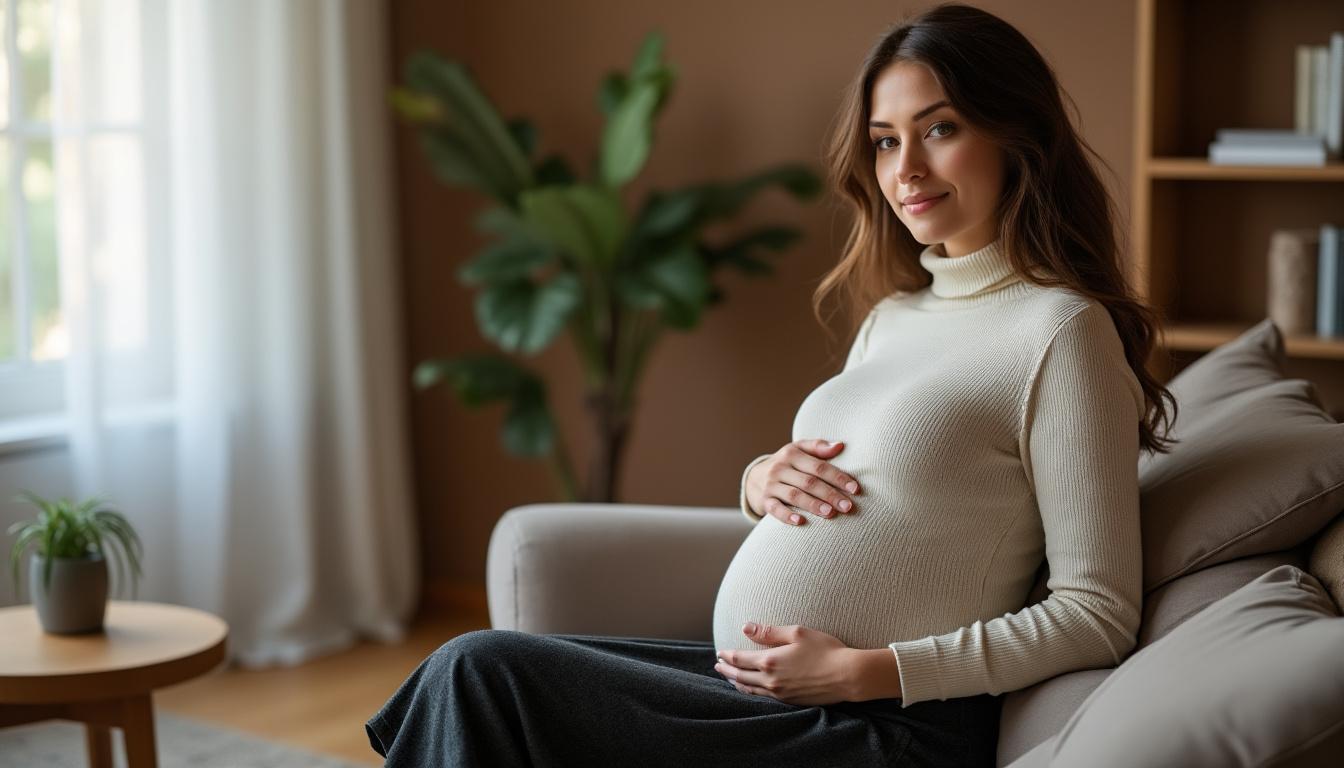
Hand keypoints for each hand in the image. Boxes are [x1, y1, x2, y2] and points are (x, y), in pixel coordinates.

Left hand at [714, 623, 861, 705]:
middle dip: (727, 669)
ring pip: (750, 690)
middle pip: (740, 676)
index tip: (720, 652)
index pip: (740, 659)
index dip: (727, 655)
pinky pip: (763, 698)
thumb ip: (769, 632)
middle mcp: (771, 680)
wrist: (848, 675)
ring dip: (736, 682)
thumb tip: (746, 627)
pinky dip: (751, 692)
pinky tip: (751, 689)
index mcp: (770, 661)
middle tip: (718, 665)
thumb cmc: (825, 650)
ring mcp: (780, 694)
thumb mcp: (797, 633)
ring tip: (729, 677)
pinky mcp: (790, 702)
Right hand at [745, 439, 861, 525]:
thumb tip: (840, 445)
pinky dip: (786, 515)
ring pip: (794, 495)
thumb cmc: (786, 464)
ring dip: (813, 504)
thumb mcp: (798, 450)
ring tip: (830, 513)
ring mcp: (771, 485)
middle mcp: (780, 468)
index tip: (855, 489)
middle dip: (830, 494)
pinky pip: (775, 508)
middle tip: (847, 506)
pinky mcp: (764, 500)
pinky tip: (800, 522)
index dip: (838, 478)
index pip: (819, 466)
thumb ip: (818, 447)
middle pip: (809, 482)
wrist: (754, 478)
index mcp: (792, 454)